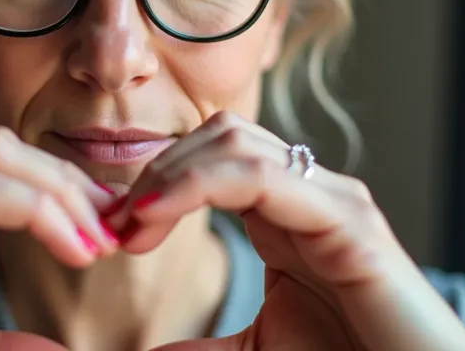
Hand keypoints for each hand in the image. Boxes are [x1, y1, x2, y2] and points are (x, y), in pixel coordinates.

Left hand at [107, 112, 464, 350]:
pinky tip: (157, 211)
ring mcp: (329, 199)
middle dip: (159, 169)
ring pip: (234, 142)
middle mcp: (306, 192)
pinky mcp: (347, 220)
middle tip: (119, 221)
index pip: (210, 156)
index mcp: (281, 212)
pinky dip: (197, 185)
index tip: (117, 226)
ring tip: (136, 219)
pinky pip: (261, 178)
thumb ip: (202, 346)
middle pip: (217, 135)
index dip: (157, 178)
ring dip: (170, 173)